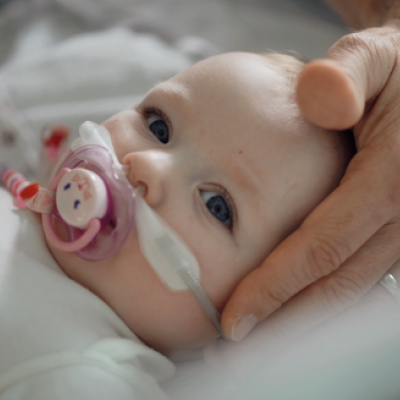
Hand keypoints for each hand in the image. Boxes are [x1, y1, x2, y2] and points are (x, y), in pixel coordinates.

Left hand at [220, 4, 399, 342]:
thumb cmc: (396, 72)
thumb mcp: (374, 55)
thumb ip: (347, 71)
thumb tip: (319, 98)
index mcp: (391, 178)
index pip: (322, 247)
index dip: (276, 288)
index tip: (235, 321)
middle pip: (335, 285)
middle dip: (285, 322)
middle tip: (236, 348)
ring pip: (349, 291)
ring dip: (303, 322)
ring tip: (258, 343)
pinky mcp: (398, 235)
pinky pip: (358, 277)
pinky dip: (322, 300)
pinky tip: (294, 311)